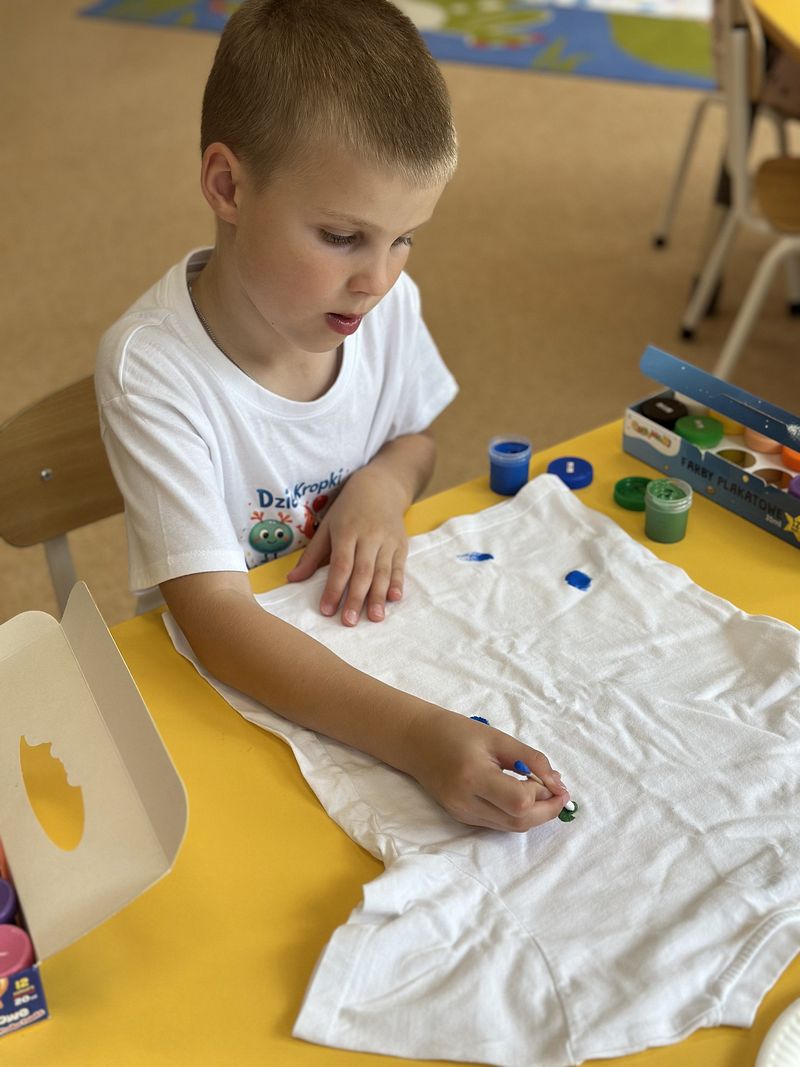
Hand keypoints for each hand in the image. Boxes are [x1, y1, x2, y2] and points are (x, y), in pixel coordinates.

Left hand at [286, 465, 407, 624]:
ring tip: (374, 618)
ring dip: (378, 596)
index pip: (340, 565)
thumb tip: (292, 580)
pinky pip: (400, 566)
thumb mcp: (326, 526)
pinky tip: (395, 599)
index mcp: (346, 531)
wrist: (381, 487)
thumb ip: (312, 556)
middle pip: (362, 571)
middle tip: (349, 622)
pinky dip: (398, 583)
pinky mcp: (401, 544)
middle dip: (356, 598)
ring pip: (383, 572)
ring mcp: (387, 541)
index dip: (333, 588)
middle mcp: (369, 537)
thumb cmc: (347, 510)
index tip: (326, 610)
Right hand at [401, 709, 569, 831]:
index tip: (555, 782)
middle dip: (546, 810)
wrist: (416, 741)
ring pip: (511, 827)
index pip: (519, 801)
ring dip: (534, 814)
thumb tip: (558, 784)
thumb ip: (531, 759)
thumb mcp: (497, 738)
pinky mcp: (462, 818)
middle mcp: (466, 802)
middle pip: (519, 821)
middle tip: (558, 792)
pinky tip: (520, 795)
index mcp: (473, 777)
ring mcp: (463, 814)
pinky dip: (517, 813)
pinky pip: (499, 823)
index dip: (544, 795)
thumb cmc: (457, 732)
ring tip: (542, 791)